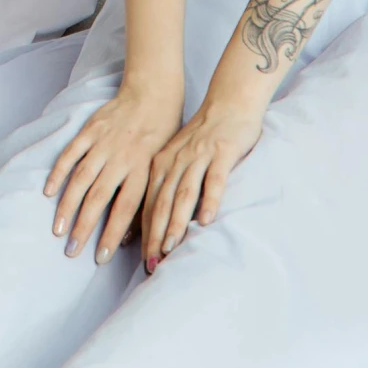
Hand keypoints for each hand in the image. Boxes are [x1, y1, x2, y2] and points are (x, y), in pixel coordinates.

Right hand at [43, 81, 182, 263]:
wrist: (152, 94)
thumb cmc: (161, 137)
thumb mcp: (162, 168)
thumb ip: (147, 199)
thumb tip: (130, 236)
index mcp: (143, 169)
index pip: (126, 208)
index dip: (113, 233)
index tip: (101, 257)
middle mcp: (122, 158)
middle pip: (100, 198)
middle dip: (85, 227)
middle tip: (72, 252)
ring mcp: (103, 143)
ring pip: (82, 179)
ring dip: (68, 206)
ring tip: (58, 230)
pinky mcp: (90, 130)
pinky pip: (70, 153)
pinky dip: (58, 173)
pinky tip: (48, 192)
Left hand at [141, 88, 264, 270]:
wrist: (228, 102)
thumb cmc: (203, 136)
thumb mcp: (177, 156)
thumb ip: (167, 183)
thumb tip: (156, 220)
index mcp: (160, 163)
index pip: (147, 203)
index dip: (142, 233)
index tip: (138, 259)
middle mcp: (175, 161)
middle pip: (161, 203)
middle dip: (154, 236)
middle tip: (150, 264)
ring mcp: (198, 157)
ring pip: (184, 194)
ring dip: (176, 222)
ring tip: (171, 246)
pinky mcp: (222, 153)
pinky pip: (214, 181)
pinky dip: (209, 200)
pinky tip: (206, 219)